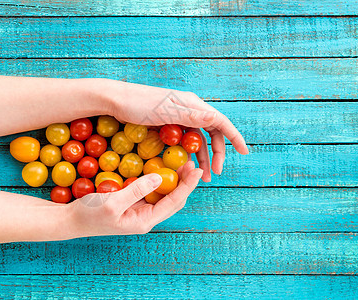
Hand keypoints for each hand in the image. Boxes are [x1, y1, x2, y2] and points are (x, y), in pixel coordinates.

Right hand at [67, 161, 201, 236]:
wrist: (70, 220)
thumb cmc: (88, 214)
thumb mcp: (111, 202)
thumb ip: (136, 190)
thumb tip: (159, 177)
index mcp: (144, 221)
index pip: (173, 201)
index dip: (187, 185)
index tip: (196, 169)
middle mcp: (145, 217)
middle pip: (172, 198)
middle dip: (183, 181)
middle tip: (188, 161)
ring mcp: (139, 210)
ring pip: (162, 194)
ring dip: (171, 179)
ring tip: (178, 161)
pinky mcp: (131, 203)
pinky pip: (150, 190)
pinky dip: (157, 179)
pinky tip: (158, 167)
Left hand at [98, 79, 248, 181]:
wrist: (113, 101)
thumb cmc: (137, 105)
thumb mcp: (164, 111)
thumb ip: (190, 116)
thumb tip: (216, 119)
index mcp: (191, 105)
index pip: (219, 121)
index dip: (234, 137)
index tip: (244, 152)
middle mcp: (187, 110)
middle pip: (210, 133)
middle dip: (216, 154)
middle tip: (215, 174)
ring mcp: (176, 118)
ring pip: (196, 140)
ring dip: (201, 157)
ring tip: (204, 176)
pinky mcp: (165, 125)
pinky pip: (181, 141)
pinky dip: (186, 154)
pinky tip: (185, 166)